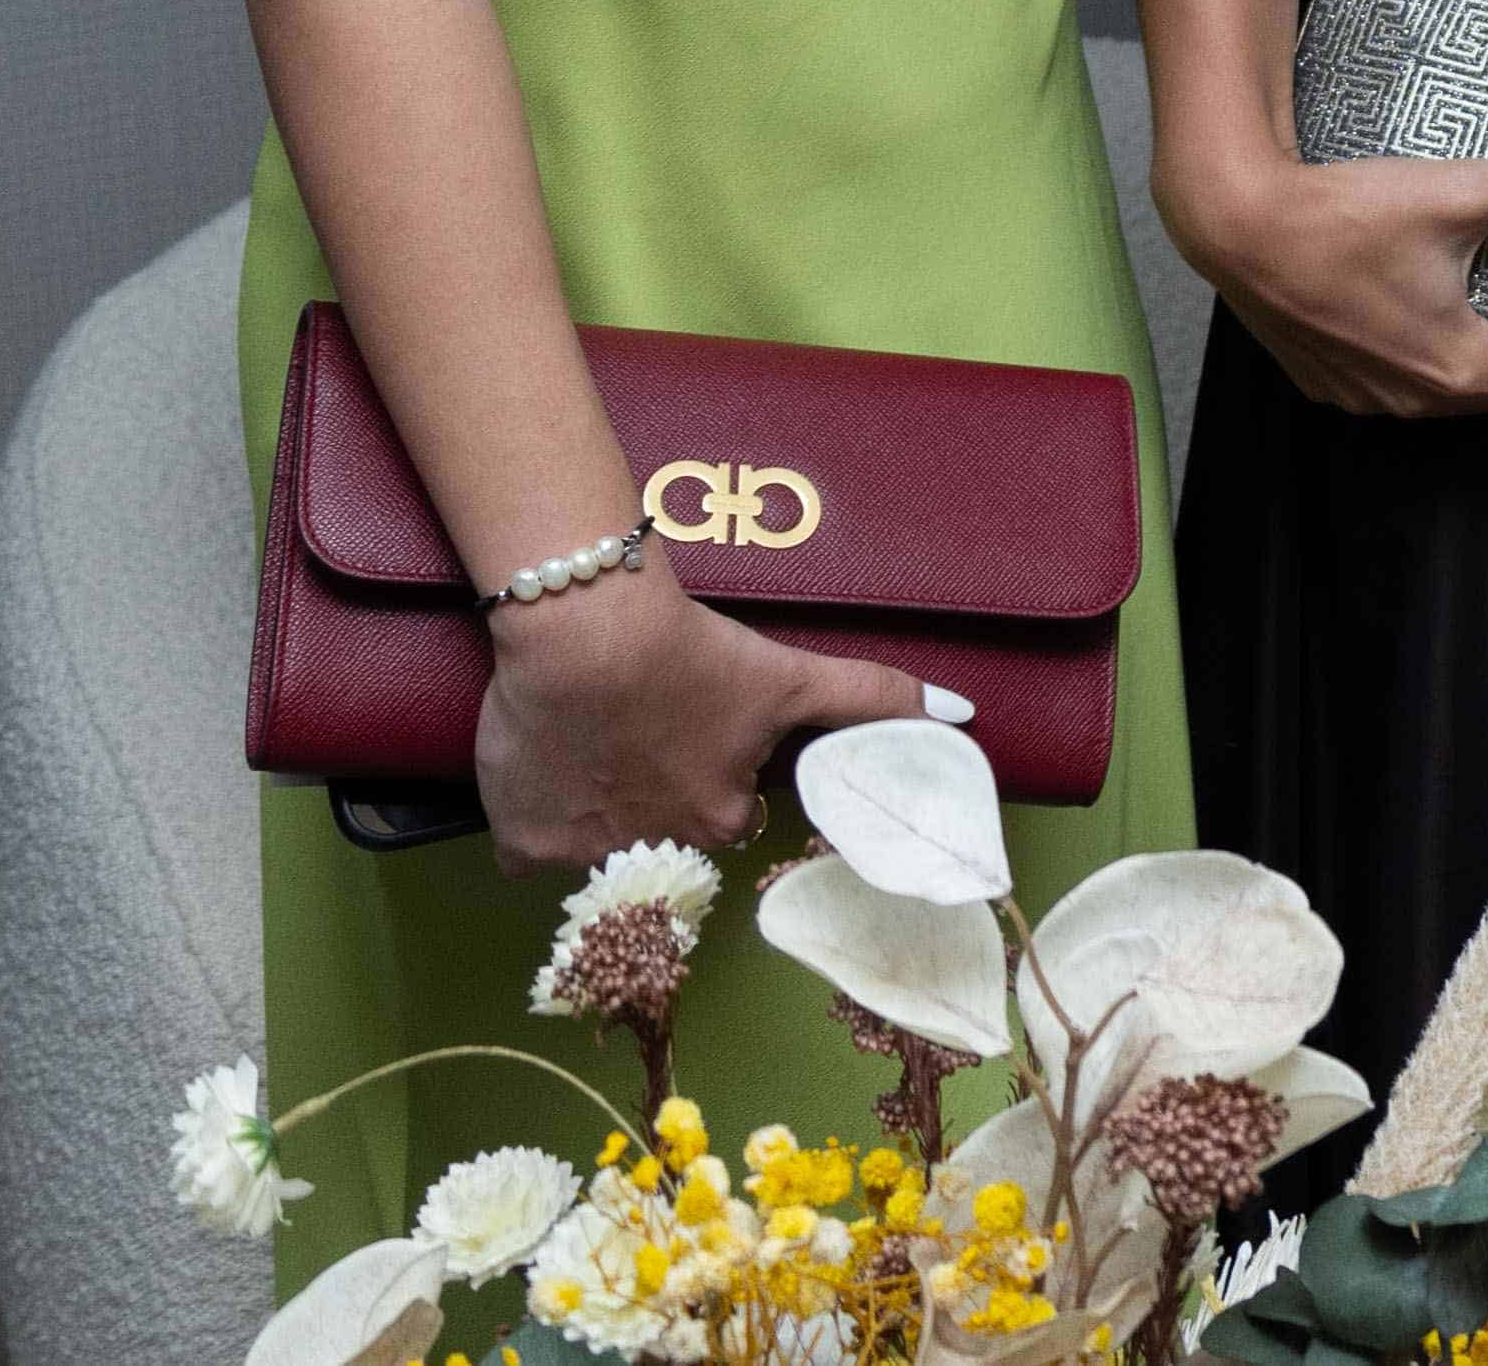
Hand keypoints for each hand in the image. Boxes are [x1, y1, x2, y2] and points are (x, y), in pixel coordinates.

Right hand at [473, 564, 947, 874]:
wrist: (585, 630)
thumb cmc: (690, 651)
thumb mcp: (791, 677)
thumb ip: (873, 697)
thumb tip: (962, 715)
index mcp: (723, 818)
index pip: (725, 809)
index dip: (708, 765)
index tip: (689, 727)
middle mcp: (660, 851)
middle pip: (661, 831)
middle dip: (652, 793)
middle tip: (637, 728)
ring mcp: (588, 857)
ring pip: (595, 843)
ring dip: (594, 804)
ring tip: (590, 739)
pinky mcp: (525, 846)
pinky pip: (529, 852)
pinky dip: (534, 819)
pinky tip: (544, 769)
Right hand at [1171, 139, 1487, 415]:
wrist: (1232, 221)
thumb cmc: (1340, 215)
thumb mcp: (1460, 190)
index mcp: (1461, 370)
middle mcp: (1417, 402)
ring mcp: (1368, 398)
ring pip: (1459, 390)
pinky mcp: (1331, 381)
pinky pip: (1405, 382)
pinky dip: (1435, 353)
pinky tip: (1441, 306)